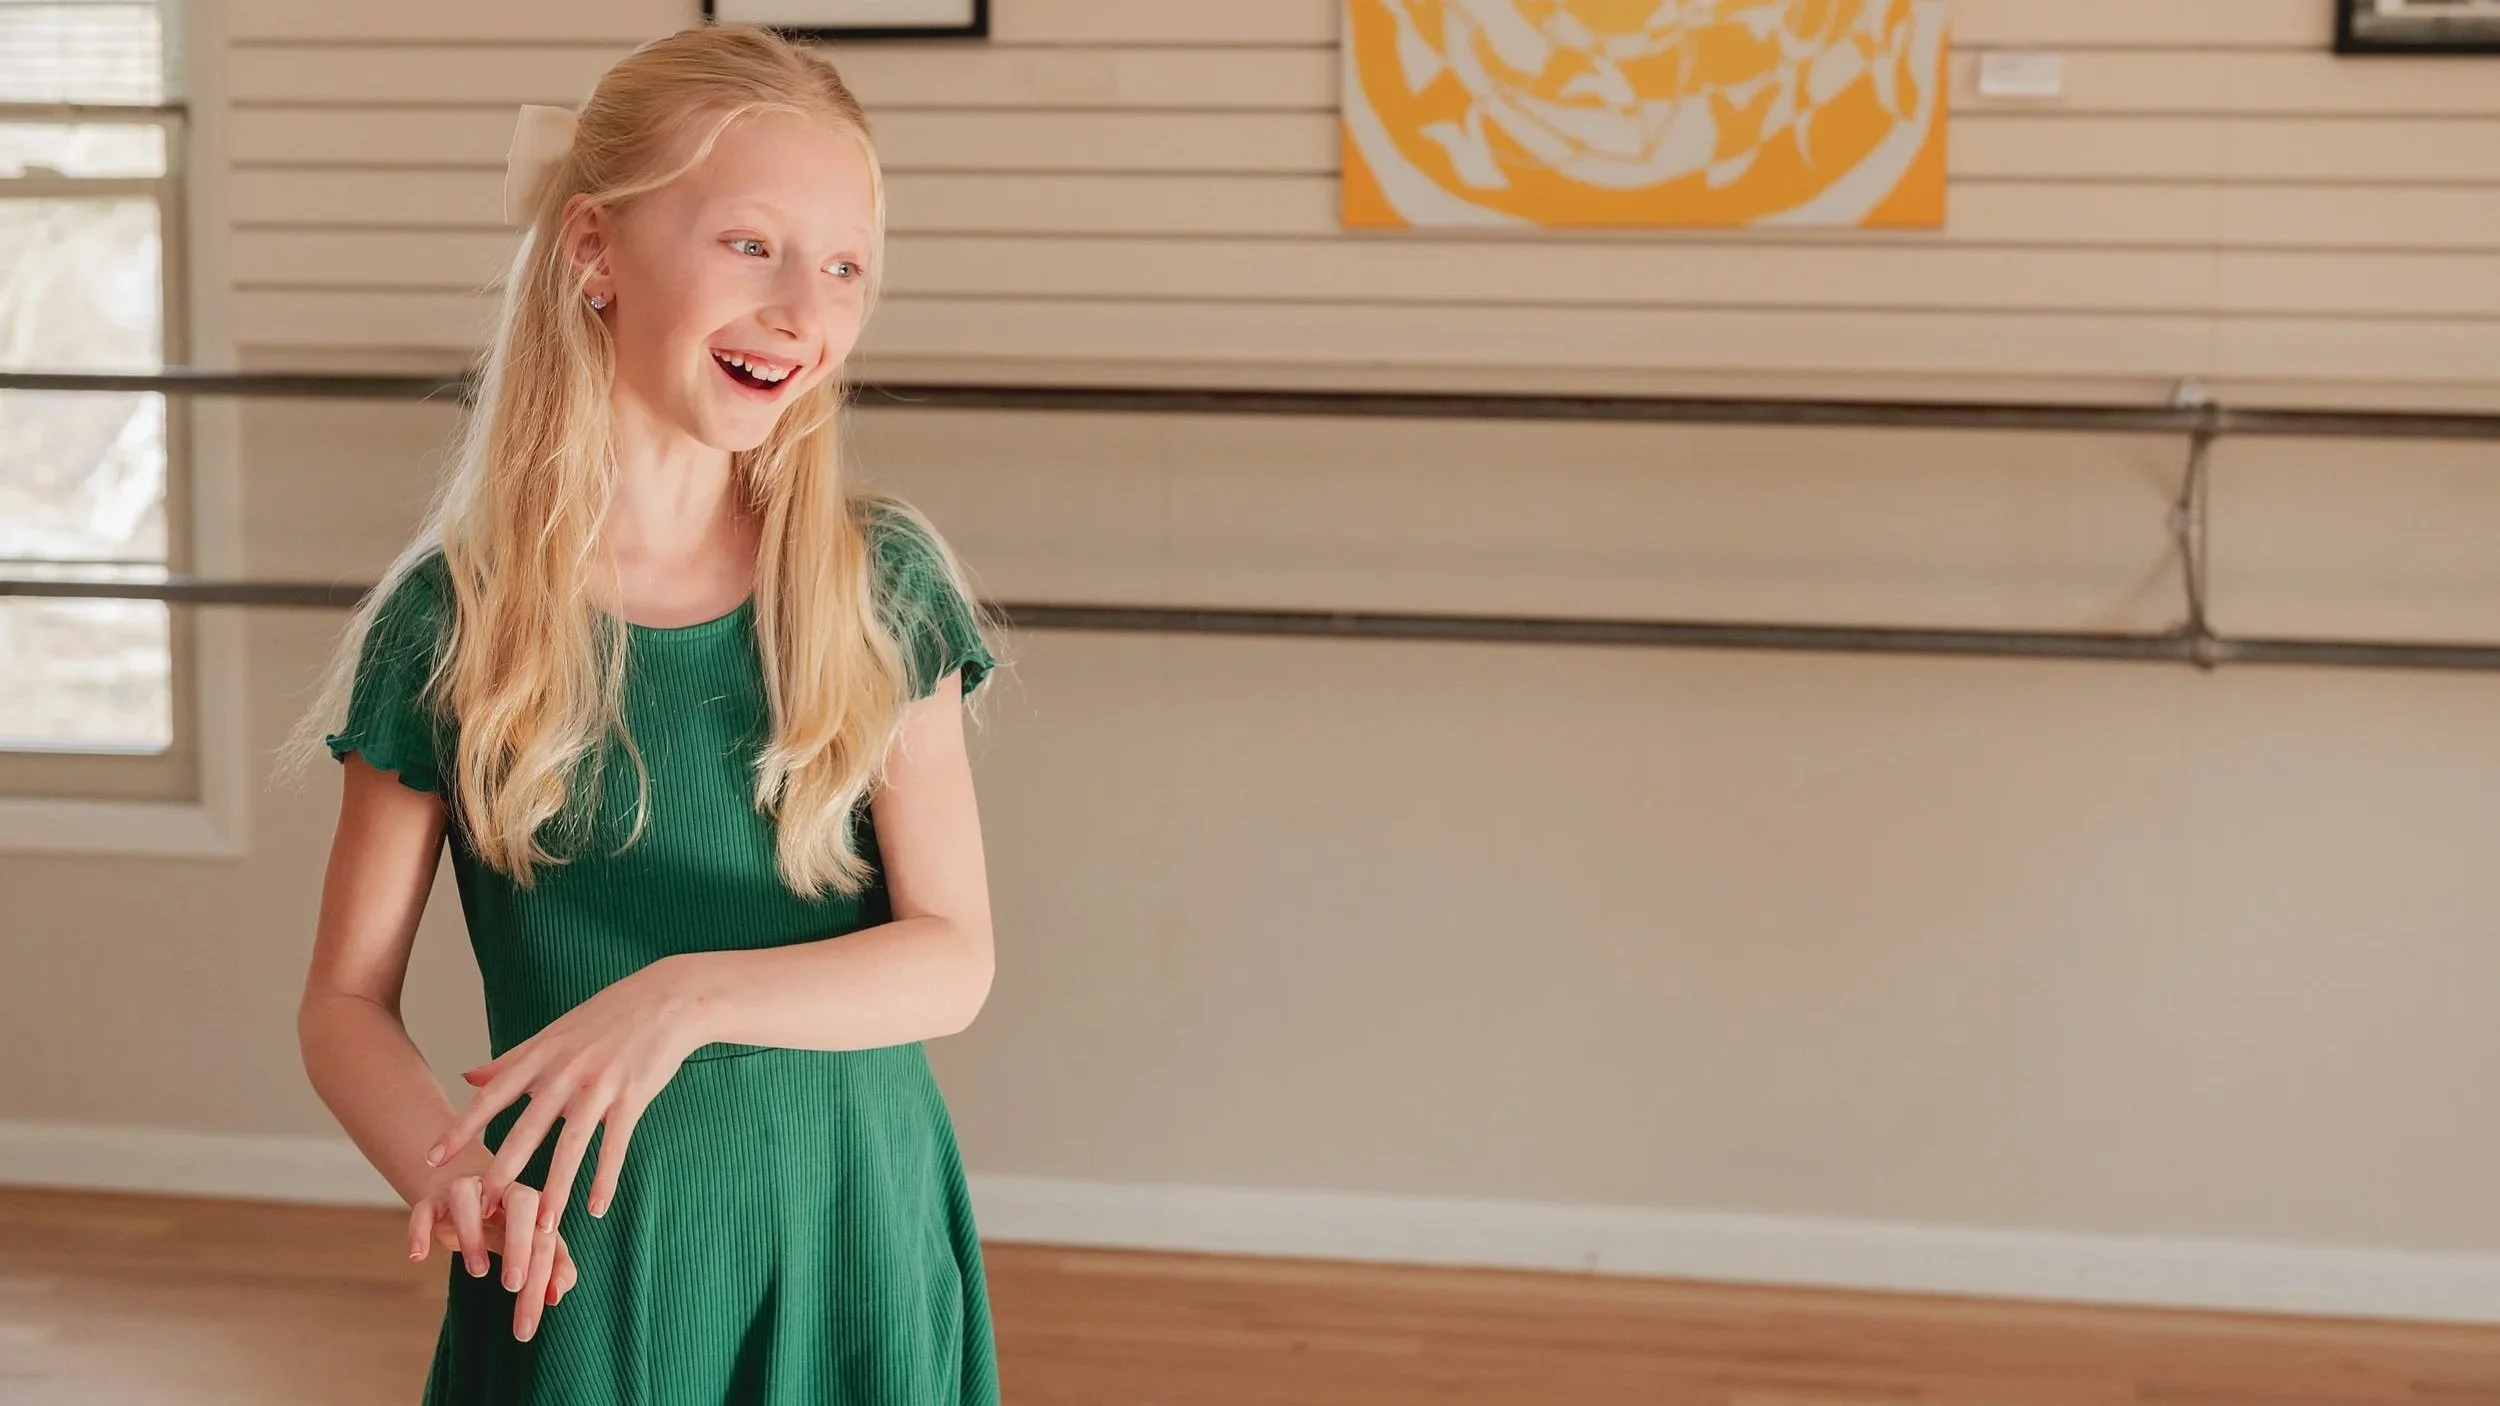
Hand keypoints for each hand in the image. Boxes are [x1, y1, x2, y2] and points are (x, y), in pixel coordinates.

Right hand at [407, 1161, 579, 1341]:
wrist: (472, 1192)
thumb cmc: (510, 1226)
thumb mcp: (533, 1244)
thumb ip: (553, 1268)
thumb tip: (555, 1297)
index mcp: (536, 1205)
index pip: (546, 1238)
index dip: (545, 1275)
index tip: (537, 1312)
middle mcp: (505, 1191)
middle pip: (522, 1202)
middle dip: (520, 1243)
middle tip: (513, 1285)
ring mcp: (469, 1191)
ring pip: (469, 1197)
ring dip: (473, 1234)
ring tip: (478, 1272)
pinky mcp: (434, 1200)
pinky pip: (424, 1208)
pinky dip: (419, 1230)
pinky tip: (418, 1256)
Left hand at [424, 957, 705, 1236]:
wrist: (667, 999)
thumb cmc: (608, 1016)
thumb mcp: (554, 1034)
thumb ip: (511, 1061)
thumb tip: (467, 1078)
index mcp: (543, 1054)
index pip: (493, 1095)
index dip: (462, 1127)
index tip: (434, 1157)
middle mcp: (567, 1070)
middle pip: (528, 1127)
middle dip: (504, 1169)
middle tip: (482, 1208)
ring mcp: (601, 1084)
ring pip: (572, 1144)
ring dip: (557, 1188)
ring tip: (542, 1225)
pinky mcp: (633, 1097)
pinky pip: (615, 1145)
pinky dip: (605, 1178)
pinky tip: (596, 1208)